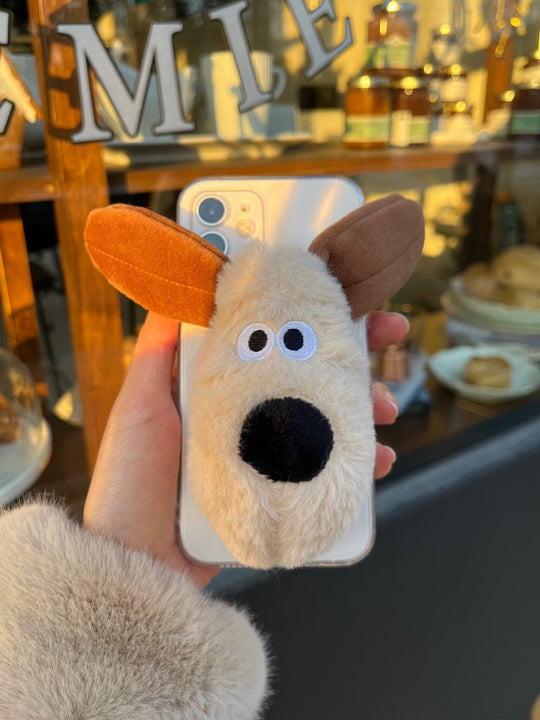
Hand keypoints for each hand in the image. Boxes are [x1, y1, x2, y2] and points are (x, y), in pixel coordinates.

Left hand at [84, 311, 405, 587]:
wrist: (137, 566)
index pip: (273, 339)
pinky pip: (329, 473)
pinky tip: (379, 462)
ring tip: (385, 410)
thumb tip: (179, 283)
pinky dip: (360, 465)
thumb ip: (159, 348)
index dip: (311, 315)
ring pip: (329, 422)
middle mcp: (248, 416)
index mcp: (218, 387)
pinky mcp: (282, 496)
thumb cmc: (130, 481)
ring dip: (365, 410)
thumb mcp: (140, 404)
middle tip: (387, 343)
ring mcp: (268, 457)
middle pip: (311, 377)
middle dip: (355, 359)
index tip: (348, 296)